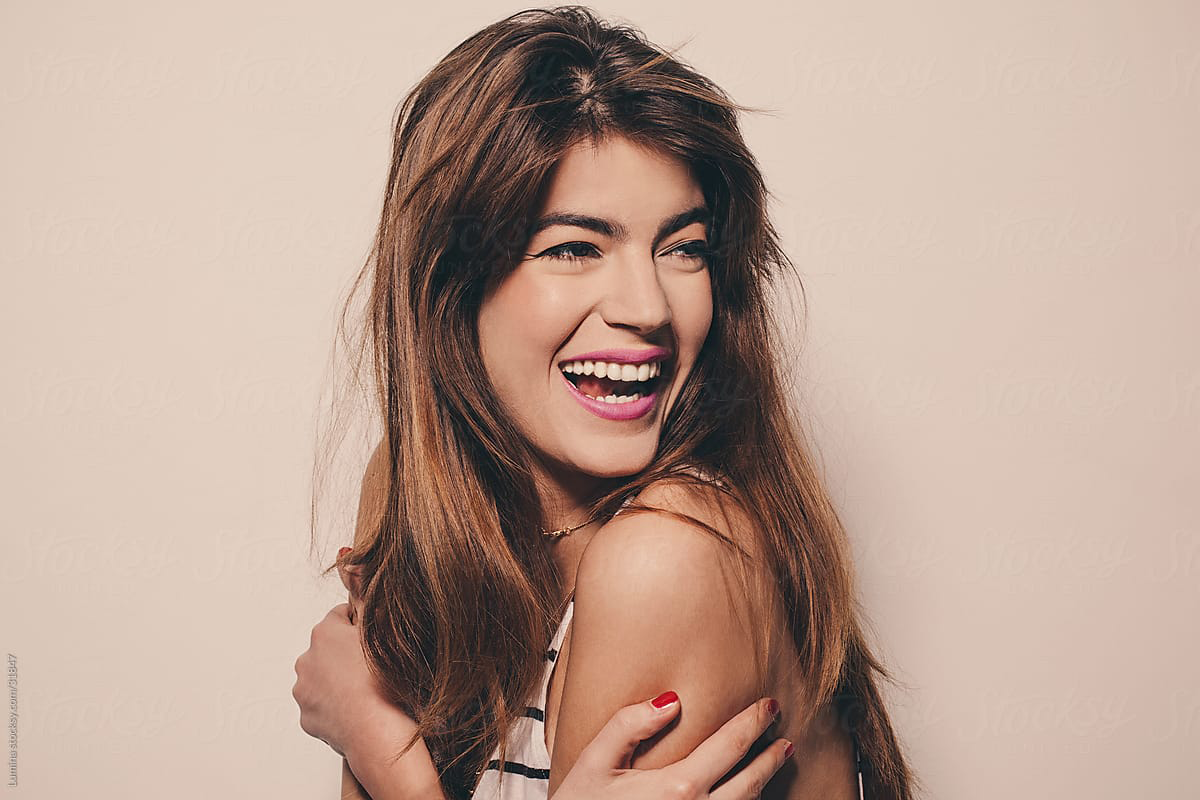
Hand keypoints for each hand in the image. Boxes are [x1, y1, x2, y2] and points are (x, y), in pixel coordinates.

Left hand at [292, 550, 408, 759]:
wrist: (378, 733)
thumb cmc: (386, 679)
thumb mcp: (380, 626)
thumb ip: (362, 587)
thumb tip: (345, 553)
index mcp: (324, 632)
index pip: (344, 618)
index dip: (365, 629)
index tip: (380, 643)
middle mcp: (306, 658)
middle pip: (331, 648)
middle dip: (348, 654)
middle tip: (376, 668)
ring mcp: (304, 690)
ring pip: (324, 676)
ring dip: (341, 680)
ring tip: (369, 691)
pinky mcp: (307, 718)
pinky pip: (323, 705)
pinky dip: (336, 705)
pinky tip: (357, 709)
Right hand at [553, 693, 791, 799]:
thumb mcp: (594, 761)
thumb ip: (630, 725)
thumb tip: (673, 700)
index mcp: (677, 787)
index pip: (730, 747)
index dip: (753, 723)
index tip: (770, 705)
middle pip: (749, 782)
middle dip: (770, 757)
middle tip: (784, 738)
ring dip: (762, 785)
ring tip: (772, 765)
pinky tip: (744, 798)